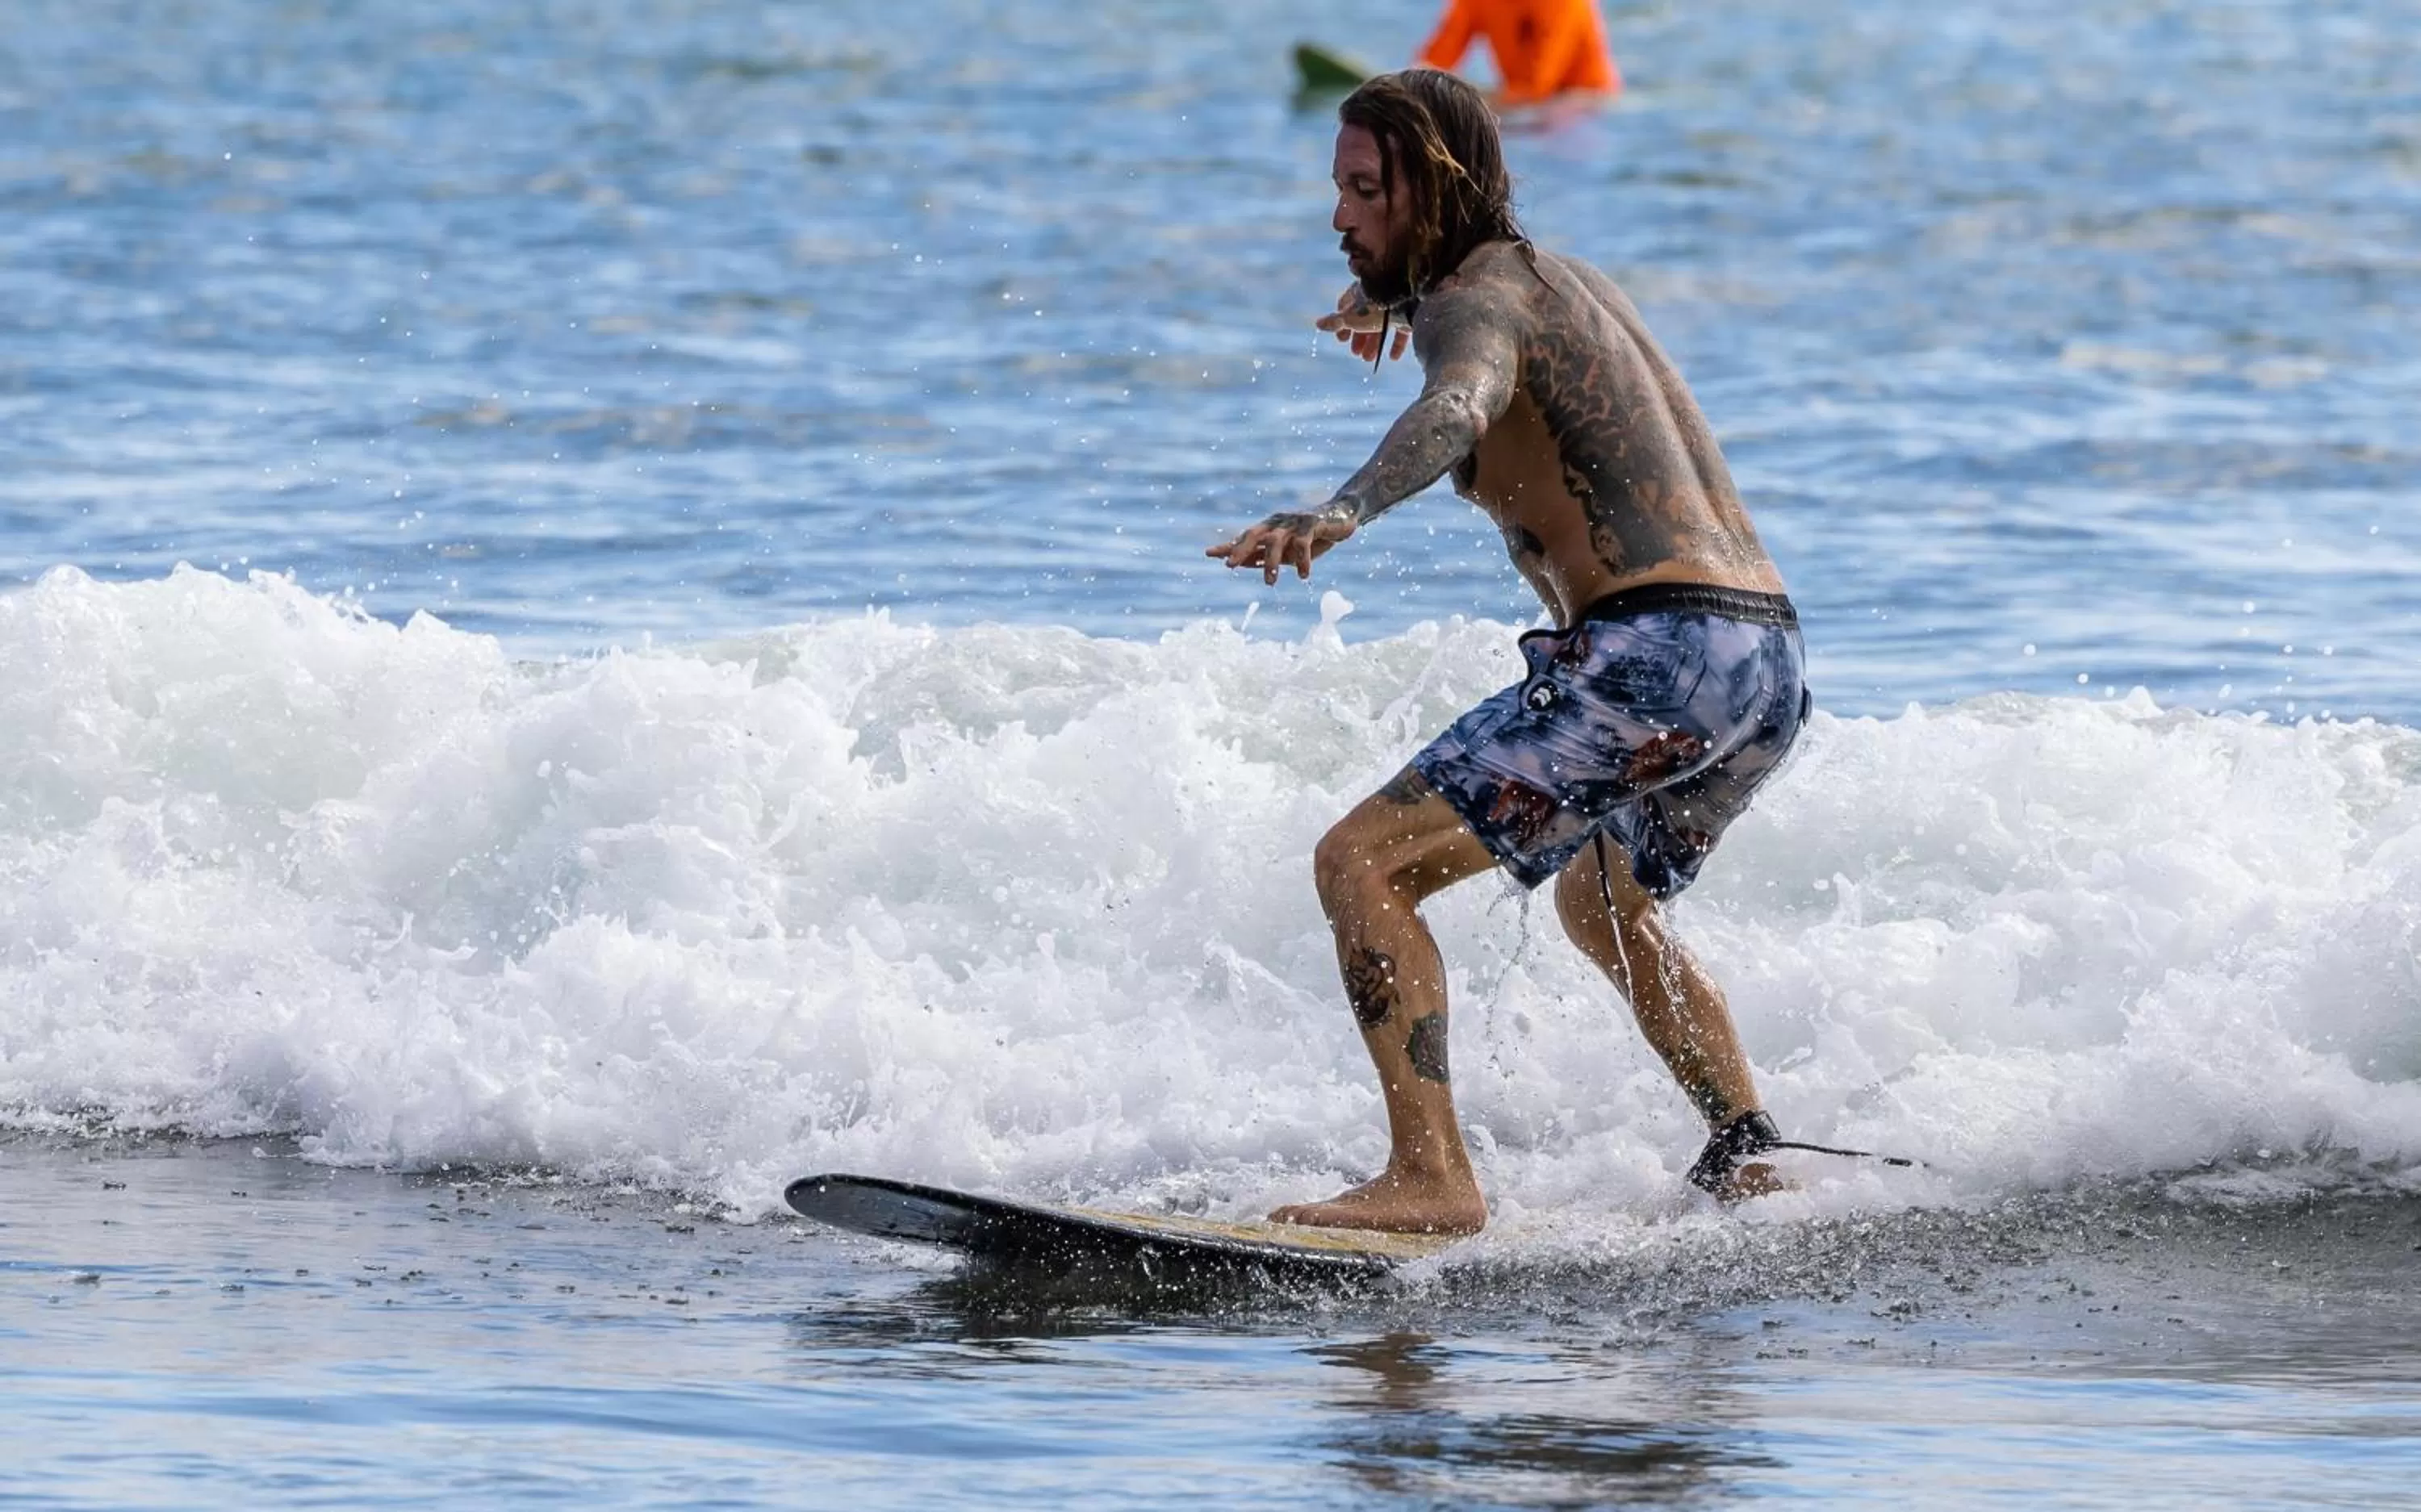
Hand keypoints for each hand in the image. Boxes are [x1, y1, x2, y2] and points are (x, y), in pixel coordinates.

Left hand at [1206, 508, 1355, 583]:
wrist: (1342, 517)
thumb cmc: (1310, 536)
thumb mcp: (1285, 550)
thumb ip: (1262, 555)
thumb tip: (1237, 563)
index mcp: (1269, 528)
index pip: (1244, 537)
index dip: (1227, 546)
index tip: (1209, 554)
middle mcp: (1278, 523)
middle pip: (1254, 534)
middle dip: (1240, 549)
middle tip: (1229, 566)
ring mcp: (1294, 522)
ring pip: (1276, 541)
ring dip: (1270, 563)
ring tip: (1270, 582)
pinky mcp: (1312, 523)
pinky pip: (1302, 543)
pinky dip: (1301, 560)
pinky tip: (1303, 576)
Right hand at [1314, 284, 1409, 362]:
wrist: (1413, 300)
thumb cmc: (1379, 307)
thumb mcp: (1353, 316)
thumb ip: (1336, 322)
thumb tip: (1317, 324)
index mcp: (1361, 293)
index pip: (1347, 307)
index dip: (1342, 324)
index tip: (1341, 340)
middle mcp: (1378, 298)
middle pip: (1365, 319)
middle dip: (1359, 338)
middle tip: (1355, 353)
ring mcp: (1395, 305)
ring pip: (1382, 326)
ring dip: (1374, 344)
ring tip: (1369, 359)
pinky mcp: (1411, 314)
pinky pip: (1401, 331)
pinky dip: (1395, 344)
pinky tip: (1392, 357)